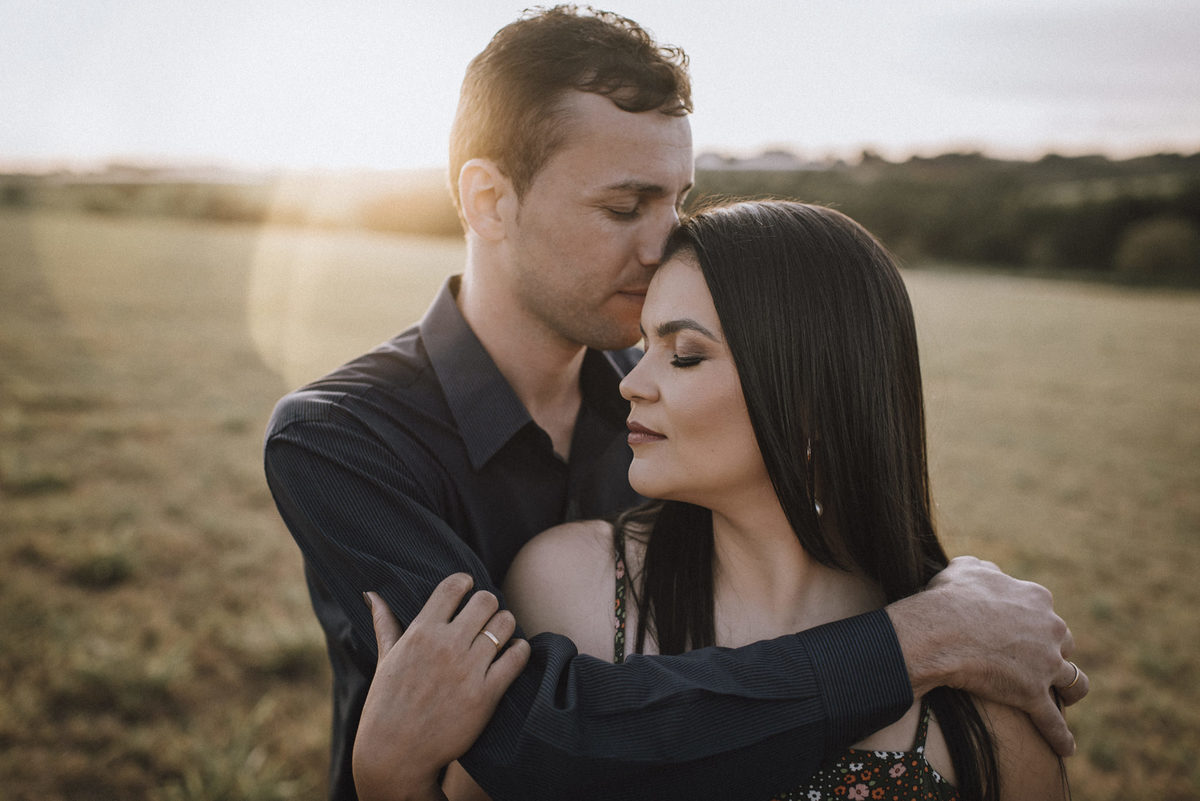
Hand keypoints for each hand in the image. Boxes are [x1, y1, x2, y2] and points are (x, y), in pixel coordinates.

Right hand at [352, 574, 530, 800]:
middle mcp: (446, 645)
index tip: (468, 589)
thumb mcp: (385, 659)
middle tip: (486, 616)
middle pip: (486, 600)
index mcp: (421, 632)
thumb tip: (371, 593)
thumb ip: (385, 623)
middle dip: (489, 604)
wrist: (395, 754)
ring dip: (506, 625)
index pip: (454, 586)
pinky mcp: (486, 694)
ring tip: (500, 634)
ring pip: (505, 624)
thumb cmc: (387, 704)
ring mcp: (468, 669)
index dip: (466, 582)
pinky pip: (517, 657)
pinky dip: (520, 650)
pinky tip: (512, 654)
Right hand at [887, 556, 1088, 756]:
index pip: (1044, 612)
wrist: (939, 630)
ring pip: (1074, 682)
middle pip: (1063, 644)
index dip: (1032, 622)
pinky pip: (1053, 722)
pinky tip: (1066, 747)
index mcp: (1037, 598)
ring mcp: (1046, 665)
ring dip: (1070, 690)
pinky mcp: (1034, 695)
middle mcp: (1050, 629)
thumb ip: (984, 569)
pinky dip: (1061, 736)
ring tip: (1064, 699)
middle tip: (1035, 662)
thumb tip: (986, 572)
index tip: (1018, 630)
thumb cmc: (948, 597)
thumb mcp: (965, 568)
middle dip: (1052, 652)